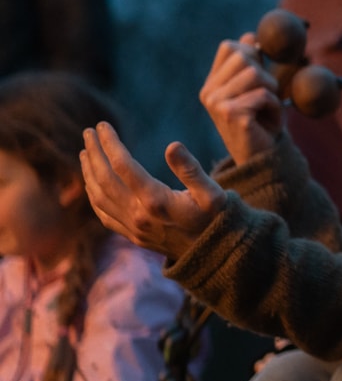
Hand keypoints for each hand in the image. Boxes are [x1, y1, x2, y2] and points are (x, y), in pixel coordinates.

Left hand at [80, 123, 227, 259]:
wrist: (216, 254)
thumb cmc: (217, 218)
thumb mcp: (213, 192)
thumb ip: (191, 169)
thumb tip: (171, 145)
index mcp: (155, 201)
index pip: (123, 166)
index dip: (110, 143)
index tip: (103, 126)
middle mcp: (138, 215)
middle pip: (104, 179)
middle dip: (94, 153)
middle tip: (88, 132)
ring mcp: (133, 228)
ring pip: (99, 197)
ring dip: (89, 173)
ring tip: (85, 153)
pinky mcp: (133, 236)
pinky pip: (104, 215)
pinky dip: (93, 196)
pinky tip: (92, 184)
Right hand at [199, 33, 282, 164]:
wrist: (264, 157)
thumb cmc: (263, 121)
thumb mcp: (258, 87)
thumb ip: (253, 63)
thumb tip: (250, 35)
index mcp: (213, 83)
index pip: (230, 47)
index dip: (252, 53)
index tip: (261, 77)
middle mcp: (209, 92)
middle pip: (243, 56)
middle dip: (265, 74)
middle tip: (266, 98)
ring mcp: (216, 103)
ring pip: (255, 73)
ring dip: (271, 91)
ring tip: (267, 109)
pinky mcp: (230, 113)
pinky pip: (263, 94)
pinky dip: (274, 105)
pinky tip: (268, 120)